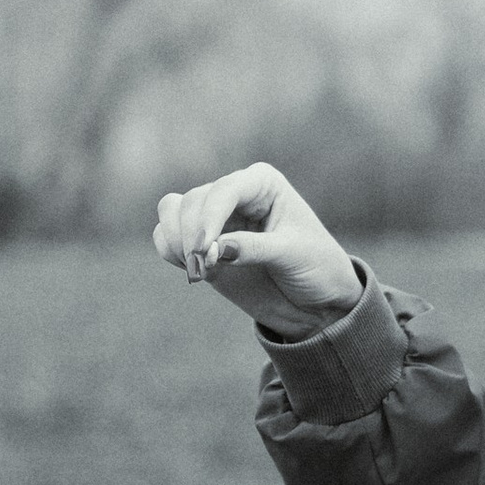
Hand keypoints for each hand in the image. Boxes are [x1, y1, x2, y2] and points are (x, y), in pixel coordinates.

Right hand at [151, 164, 361, 333]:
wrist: (314, 301)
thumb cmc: (316, 267)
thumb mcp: (293, 255)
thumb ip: (254, 249)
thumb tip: (216, 248)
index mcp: (262, 183)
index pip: (224, 189)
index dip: (209, 217)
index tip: (204, 249)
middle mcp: (234, 194)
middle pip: (192, 201)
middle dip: (192, 234)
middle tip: (204, 268)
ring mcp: (215, 219)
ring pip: (173, 212)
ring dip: (177, 240)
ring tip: (199, 270)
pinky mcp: (201, 244)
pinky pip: (168, 237)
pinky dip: (172, 251)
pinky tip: (194, 271)